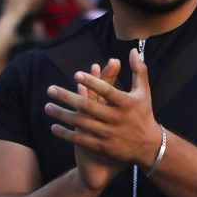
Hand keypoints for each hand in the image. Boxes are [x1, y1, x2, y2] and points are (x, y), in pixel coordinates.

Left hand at [48, 50, 162, 173]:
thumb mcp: (144, 92)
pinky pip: (81, 139)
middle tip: (50, 89)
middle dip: (67, 97)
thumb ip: (139, 70)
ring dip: (62, 115)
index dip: (92, 82)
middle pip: (88, 107)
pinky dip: (66, 134)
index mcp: (126, 103)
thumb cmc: (144, 113)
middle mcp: (117, 118)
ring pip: (81, 123)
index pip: (107, 91)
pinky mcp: (103, 146)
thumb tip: (133, 50)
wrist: (149, 146)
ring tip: (47, 107)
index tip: (76, 74)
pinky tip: (54, 127)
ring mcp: (109, 133)